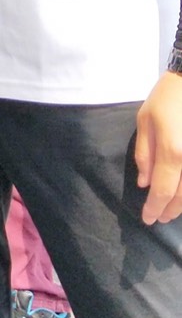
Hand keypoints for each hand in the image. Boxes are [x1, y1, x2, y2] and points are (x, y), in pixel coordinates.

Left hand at [136, 71, 181, 223]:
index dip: (154, 208)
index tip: (147, 219)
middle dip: (169, 210)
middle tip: (158, 219)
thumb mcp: (145, 121)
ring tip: (171, 211)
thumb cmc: (166, 98)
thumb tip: (144, 183)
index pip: (163, 191)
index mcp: (173, 153)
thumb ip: (144, 154)